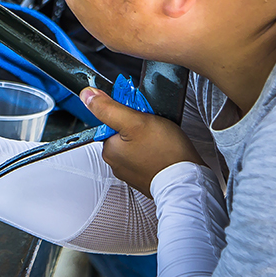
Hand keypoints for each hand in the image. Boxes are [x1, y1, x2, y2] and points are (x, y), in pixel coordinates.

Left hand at [82, 87, 203, 197]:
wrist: (188, 181)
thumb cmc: (165, 153)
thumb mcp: (135, 121)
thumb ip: (109, 108)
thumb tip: (87, 95)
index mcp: (109, 150)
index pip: (111, 121)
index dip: (128, 113)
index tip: (141, 116)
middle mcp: (116, 163)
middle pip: (123, 132)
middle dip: (138, 126)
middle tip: (153, 127)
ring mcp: (131, 172)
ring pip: (136, 143)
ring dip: (148, 138)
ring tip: (161, 140)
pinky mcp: (146, 176)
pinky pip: (147, 156)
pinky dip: (155, 151)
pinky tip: (164, 150)